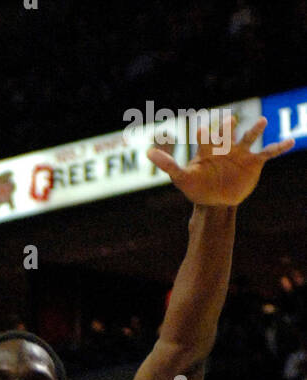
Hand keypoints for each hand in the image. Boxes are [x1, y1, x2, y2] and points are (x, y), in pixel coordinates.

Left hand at [147, 116, 293, 206]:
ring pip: (250, 137)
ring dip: (255, 129)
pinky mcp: (253, 163)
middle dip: (228, 128)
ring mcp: (241, 153)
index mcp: (209, 148)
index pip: (206, 137)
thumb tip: (146, 152)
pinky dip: (279, 147)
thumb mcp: (181, 177)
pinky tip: (290, 142)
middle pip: (228, 133)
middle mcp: (226, 146)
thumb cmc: (197, 187)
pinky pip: (268, 152)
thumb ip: (167, 164)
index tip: (201, 130)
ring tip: (262, 120)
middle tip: (228, 121)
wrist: (214, 201)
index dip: (204, 134)